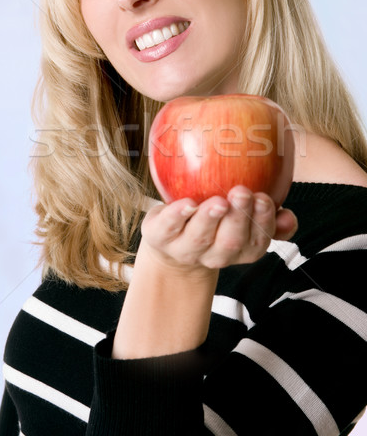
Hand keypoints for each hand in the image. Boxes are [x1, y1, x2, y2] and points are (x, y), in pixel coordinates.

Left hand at [140, 185, 296, 273]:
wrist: (172, 241)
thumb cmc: (216, 221)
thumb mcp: (244, 220)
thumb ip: (270, 216)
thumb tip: (289, 217)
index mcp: (239, 250)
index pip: (257, 242)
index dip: (262, 222)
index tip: (264, 198)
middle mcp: (213, 255)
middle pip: (230, 242)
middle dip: (238, 218)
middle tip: (242, 192)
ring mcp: (185, 249)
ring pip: (200, 238)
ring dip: (210, 219)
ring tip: (218, 201)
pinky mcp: (160, 236)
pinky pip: (169, 227)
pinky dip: (177, 215)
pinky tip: (187, 203)